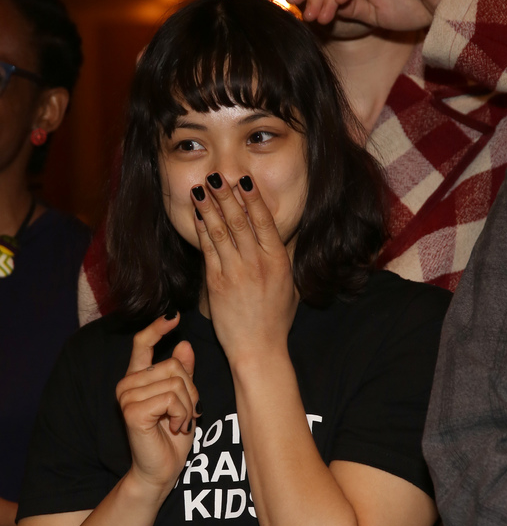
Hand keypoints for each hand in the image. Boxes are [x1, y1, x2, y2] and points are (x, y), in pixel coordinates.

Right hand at [115, 315, 198, 496]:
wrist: (161, 470)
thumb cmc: (172, 437)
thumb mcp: (183, 400)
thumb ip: (183, 374)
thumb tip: (184, 344)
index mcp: (138, 378)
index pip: (142, 344)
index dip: (157, 328)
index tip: (173, 315)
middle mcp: (127, 384)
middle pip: (174, 366)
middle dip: (190, 391)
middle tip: (184, 415)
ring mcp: (127, 396)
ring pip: (176, 383)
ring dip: (187, 406)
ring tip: (178, 424)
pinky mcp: (132, 410)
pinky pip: (171, 399)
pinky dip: (181, 415)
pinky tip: (173, 429)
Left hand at [191, 174, 297, 364]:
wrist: (258, 350)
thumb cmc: (275, 320)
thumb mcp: (290, 286)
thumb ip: (283, 260)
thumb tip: (278, 238)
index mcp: (278, 261)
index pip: (264, 221)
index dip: (252, 198)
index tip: (244, 180)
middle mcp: (257, 263)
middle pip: (239, 221)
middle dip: (226, 195)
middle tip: (217, 175)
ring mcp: (236, 272)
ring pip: (220, 232)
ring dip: (210, 207)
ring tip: (202, 187)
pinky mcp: (217, 284)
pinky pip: (208, 250)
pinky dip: (202, 230)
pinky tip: (197, 215)